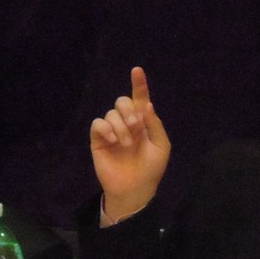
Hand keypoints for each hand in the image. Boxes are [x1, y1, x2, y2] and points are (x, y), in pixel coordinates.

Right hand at [89, 67, 170, 219]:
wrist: (136, 188)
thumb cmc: (151, 169)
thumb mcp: (161, 146)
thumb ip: (154, 124)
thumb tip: (145, 104)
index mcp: (143, 123)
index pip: (139, 99)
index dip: (139, 84)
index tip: (137, 70)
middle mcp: (126, 123)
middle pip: (122, 101)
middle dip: (129, 111)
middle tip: (136, 127)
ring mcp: (112, 131)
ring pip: (111, 113)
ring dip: (121, 126)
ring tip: (127, 144)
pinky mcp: (99, 140)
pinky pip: (98, 124)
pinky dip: (106, 129)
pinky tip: (114, 141)